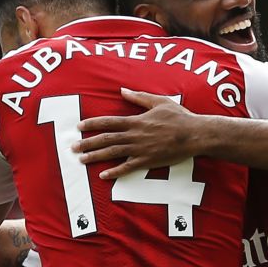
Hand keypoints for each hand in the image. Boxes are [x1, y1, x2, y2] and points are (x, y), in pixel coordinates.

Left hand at [74, 88, 202, 178]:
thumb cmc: (179, 117)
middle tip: (72, 147)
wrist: (195, 135)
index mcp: (136, 120)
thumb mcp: (159, 102)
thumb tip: (122, 90)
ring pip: (113, 153)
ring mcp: (140, 149)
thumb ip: (139, 97)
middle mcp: (134, 135)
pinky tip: (103, 176)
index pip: (108, 122)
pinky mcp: (147, 161)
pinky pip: (127, 168)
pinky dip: (115, 172)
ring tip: (81, 160)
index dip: (92, 124)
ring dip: (95, 157)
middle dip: (87, 143)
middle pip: (106, 139)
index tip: (79, 127)